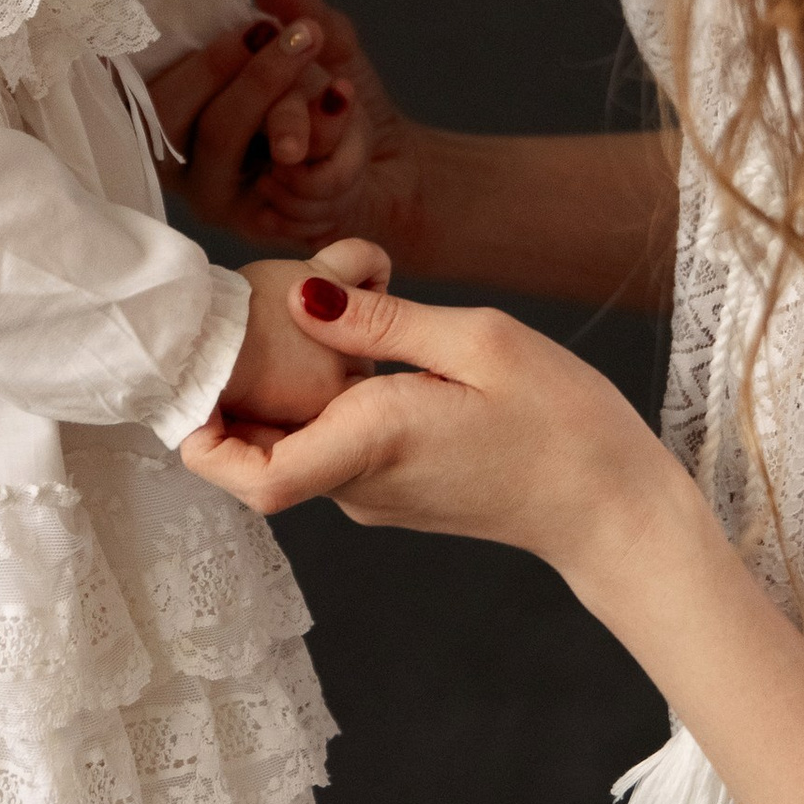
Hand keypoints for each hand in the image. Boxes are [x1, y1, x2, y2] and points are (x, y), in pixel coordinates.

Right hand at [155, 0, 425, 251]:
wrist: (392, 168)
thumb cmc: (336, 102)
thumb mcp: (322, 44)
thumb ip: (292, 5)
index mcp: (176, 105)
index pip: (149, 83)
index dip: (198, 56)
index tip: (258, 26)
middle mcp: (179, 154)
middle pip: (178, 113)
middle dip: (247, 73)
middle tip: (306, 38)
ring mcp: (214, 195)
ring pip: (228, 141)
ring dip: (291, 108)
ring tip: (340, 90)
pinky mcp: (258, 227)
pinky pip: (284, 180)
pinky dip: (332, 151)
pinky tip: (353, 134)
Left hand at [182, 263, 670, 569]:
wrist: (612, 508)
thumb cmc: (563, 423)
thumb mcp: (480, 342)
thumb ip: (384, 320)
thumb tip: (300, 295)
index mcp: (373, 445)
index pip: (251, 478)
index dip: (202, 438)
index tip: (191, 378)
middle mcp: (360, 484)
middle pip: (259, 451)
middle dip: (235, 391)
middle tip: (239, 315)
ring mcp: (376, 494)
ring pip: (295, 445)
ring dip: (282, 390)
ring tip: (297, 317)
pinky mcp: (396, 490)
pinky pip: (333, 446)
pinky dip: (322, 401)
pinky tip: (352, 349)